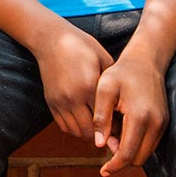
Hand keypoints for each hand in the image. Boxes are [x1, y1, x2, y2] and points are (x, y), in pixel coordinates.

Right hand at [32, 22, 113, 141]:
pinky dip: (75, 129)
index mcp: (89, 86)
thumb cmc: (81, 46)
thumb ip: (112, 83)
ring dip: (89, 134)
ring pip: (76, 132)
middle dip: (103, 136)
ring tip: (99, 129)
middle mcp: (72, 97)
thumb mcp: (103, 59)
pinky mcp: (51, 103)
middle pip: (90, 131)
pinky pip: (64, 126)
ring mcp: (60, 101)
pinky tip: (84, 122)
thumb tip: (124, 105)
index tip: (123, 128)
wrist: (51, 40)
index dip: (116, 127)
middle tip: (113, 133)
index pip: (105, 118)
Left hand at [91, 53, 167, 175]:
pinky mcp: (164, 123)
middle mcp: (155, 123)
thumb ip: (100, 117)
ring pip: (146, 154)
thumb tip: (99, 144)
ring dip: (129, 153)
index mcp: (139, 116)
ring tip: (113, 136)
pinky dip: (137, 146)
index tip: (102, 171)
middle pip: (138, 159)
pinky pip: (151, 145)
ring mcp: (162, 124)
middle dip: (121, 159)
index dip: (114, 166)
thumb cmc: (121, 73)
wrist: (145, 62)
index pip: (127, 153)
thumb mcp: (104, 89)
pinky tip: (124, 132)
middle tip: (106, 143)